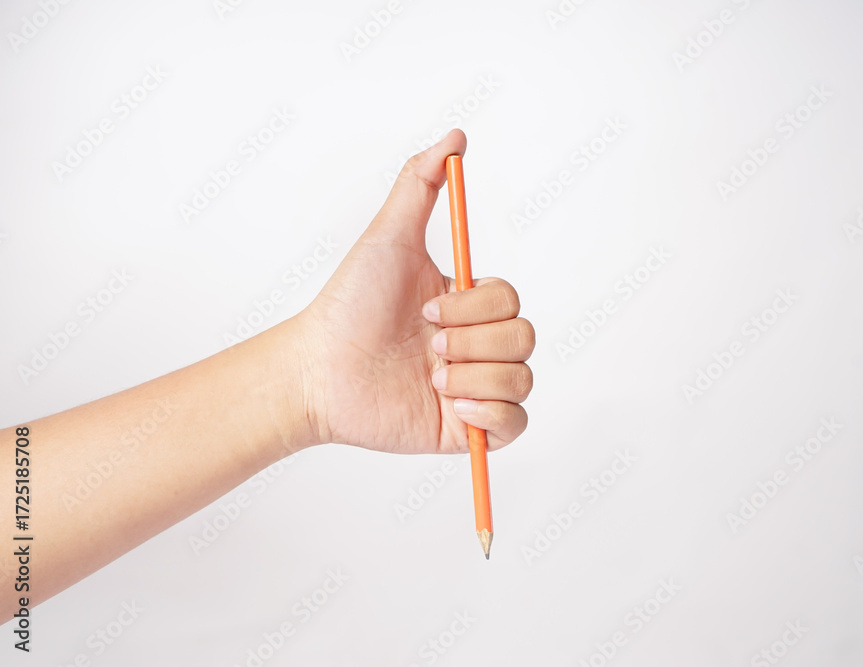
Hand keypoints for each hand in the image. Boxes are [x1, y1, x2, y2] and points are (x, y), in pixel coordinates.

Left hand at [296, 129, 534, 453]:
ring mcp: (475, 387)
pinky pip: (515, 423)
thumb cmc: (349, 303)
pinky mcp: (469, 429)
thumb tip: (457, 138)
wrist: (320, 369)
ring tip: (428, 378)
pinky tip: (452, 405)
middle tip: (425, 346)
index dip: (474, 305)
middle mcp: (476, 343)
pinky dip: (491, 414)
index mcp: (467, 303)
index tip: (426, 310)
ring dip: (472, 376)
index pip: (510, 299)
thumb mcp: (389, 235)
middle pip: (524, 337)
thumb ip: (421, 183)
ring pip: (521, 378)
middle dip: (470, 340)